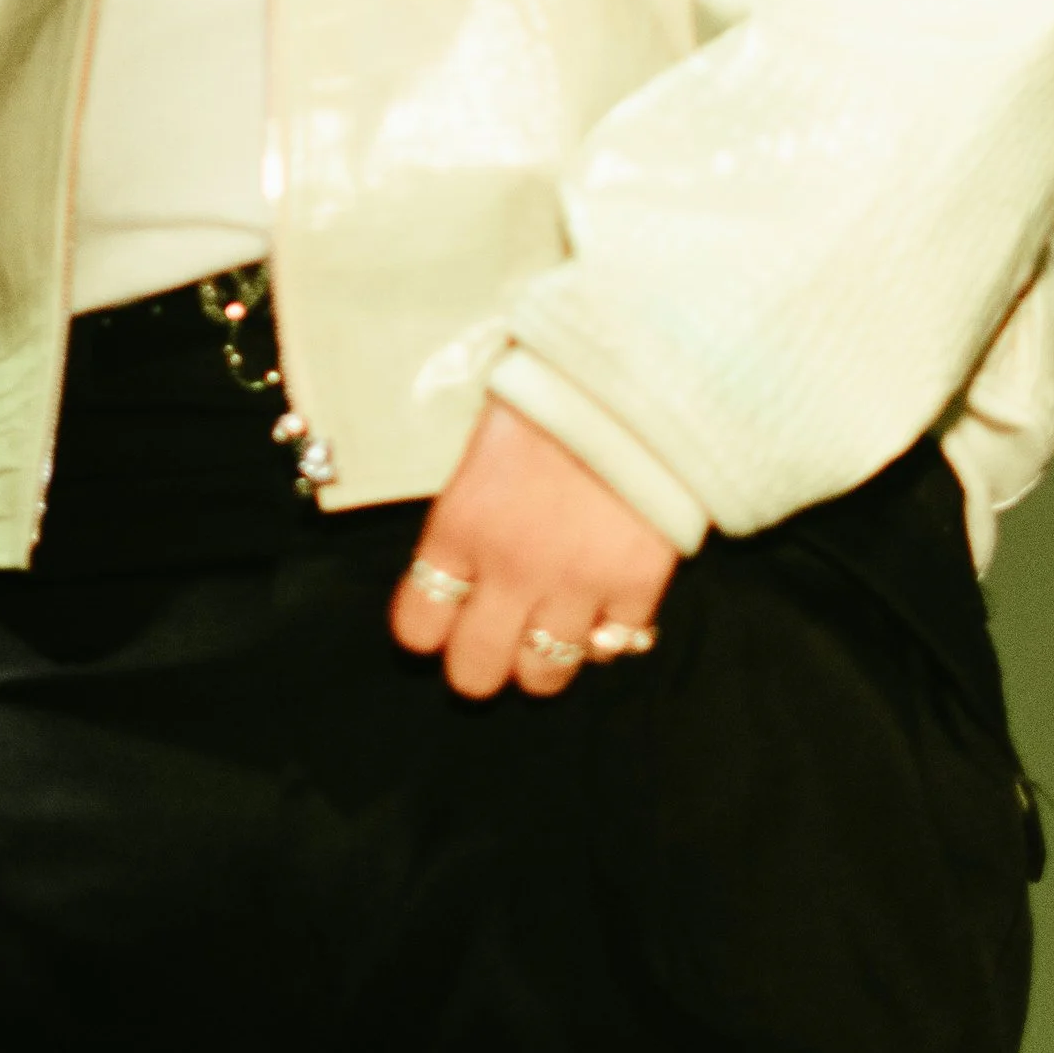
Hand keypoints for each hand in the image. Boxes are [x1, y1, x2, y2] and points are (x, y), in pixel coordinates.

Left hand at [390, 398, 679, 699]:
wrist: (637, 375)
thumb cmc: (551, 390)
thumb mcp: (484, 445)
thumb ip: (470, 511)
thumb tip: (462, 556)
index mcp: (460, 524)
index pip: (416, 624)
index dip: (428, 628)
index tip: (441, 618)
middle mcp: (510, 568)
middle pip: (475, 671)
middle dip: (480, 662)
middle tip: (495, 637)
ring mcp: (575, 584)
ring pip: (543, 677)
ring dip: (543, 659)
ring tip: (550, 628)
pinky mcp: (635, 588)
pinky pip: (613, 648)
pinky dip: (607, 636)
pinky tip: (603, 608)